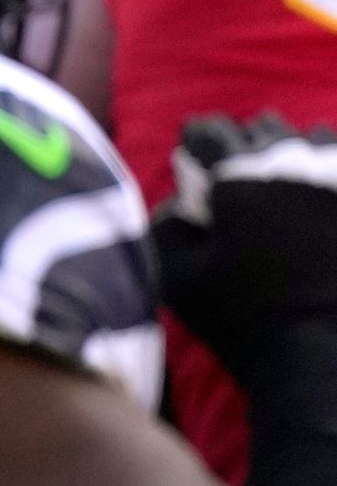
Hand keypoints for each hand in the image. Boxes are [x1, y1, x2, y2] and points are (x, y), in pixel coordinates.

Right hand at [158, 115, 336, 366]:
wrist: (323, 356)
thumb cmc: (243, 320)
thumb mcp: (177, 276)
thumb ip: (165, 224)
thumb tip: (180, 197)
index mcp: (239, 176)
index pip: (207, 130)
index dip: (197, 151)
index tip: (200, 174)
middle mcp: (296, 163)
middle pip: (263, 129)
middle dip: (249, 152)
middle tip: (248, 191)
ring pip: (317, 139)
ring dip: (301, 158)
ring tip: (294, 197)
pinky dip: (332, 181)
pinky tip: (323, 212)